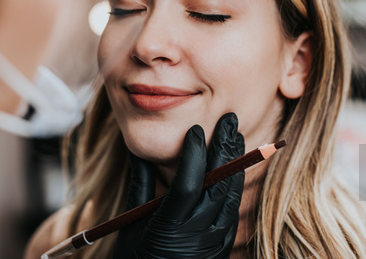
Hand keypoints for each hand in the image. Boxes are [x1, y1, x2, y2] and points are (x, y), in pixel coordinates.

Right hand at [112, 113, 244, 258]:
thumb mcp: (130, 227)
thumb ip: (138, 186)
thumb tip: (138, 150)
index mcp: (168, 231)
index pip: (189, 183)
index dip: (194, 153)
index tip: (196, 129)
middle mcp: (196, 237)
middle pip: (217, 184)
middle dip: (224, 148)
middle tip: (229, 119)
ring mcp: (213, 244)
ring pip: (230, 195)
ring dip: (235, 162)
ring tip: (236, 135)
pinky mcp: (222, 248)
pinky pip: (232, 210)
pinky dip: (233, 184)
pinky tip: (234, 166)